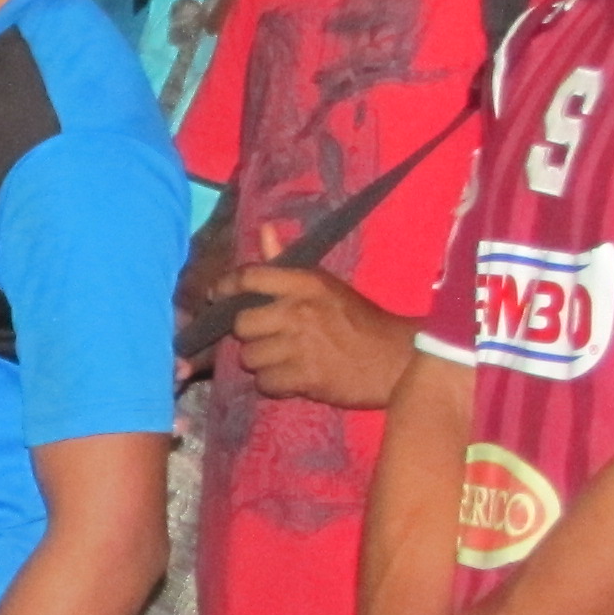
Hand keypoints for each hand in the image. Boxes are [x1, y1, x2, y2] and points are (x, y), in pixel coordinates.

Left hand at [222, 263, 418, 409]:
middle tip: (268, 336)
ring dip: (261, 362)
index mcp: (306, 283)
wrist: (395, 360)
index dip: (226, 287)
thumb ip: (285, 264)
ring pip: (249, 357)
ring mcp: (300, 345)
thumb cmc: (358, 320)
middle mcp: (299, 311)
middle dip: (250, 333)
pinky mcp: (304, 377)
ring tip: (283, 359)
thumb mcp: (325, 286)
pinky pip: (264, 383)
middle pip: (241, 324)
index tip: (218, 296)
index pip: (250, 277)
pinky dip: (274, 384)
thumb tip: (263, 230)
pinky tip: (291, 378)